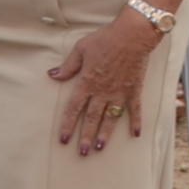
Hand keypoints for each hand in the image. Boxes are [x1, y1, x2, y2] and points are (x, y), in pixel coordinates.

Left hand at [47, 5, 165, 152]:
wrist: (132, 36)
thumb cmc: (105, 39)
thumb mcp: (81, 49)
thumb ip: (68, 66)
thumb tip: (52, 75)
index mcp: (87, 83)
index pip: (73, 108)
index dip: (67, 124)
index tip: (63, 139)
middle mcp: (102, 92)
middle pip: (91, 119)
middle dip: (85, 136)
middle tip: (82, 152)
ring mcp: (119, 93)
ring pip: (110, 118)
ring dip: (105, 134)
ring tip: (100, 148)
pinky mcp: (134, 91)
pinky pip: (135, 110)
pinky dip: (136, 122)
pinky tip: (136, 134)